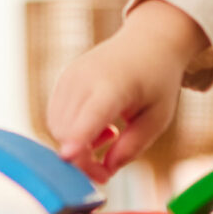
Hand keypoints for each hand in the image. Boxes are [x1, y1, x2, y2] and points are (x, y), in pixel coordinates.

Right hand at [45, 0, 208, 180]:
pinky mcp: (63, 79)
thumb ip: (132, 147)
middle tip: (107, 167)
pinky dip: (70, 131)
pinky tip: (97, 123)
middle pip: (67, 131)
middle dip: (82, 160)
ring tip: (110, 134)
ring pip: (56, 126)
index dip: (78, 138)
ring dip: (76, 145)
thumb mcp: (157, 118)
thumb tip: (105, 171)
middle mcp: (85, 77)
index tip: (68, 157)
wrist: (148, 42)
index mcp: (115, 85)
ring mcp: (70, 76)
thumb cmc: (157, 81)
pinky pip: (54, 116)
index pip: (90, 115)